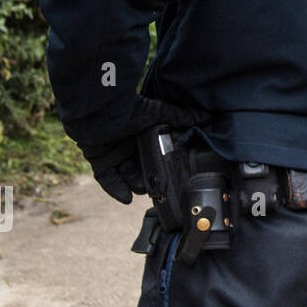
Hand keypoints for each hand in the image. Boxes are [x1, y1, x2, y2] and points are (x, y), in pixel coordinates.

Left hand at [79, 98, 207, 203]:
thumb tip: (208, 116)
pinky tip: (127, 198)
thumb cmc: (130, 108)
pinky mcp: (99, 160)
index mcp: (145, 133)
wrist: (98, 110)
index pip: (156, 153)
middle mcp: (130, 145)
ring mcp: (115, 154)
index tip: (173, 176)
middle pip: (143, 167)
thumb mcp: (160, 112)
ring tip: (146, 190)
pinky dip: (116, 190)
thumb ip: (182, 116)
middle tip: (160, 187)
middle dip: (151, 179)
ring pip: (127, 176)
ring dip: (136, 185)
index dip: (164, 165)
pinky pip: (108, 180)